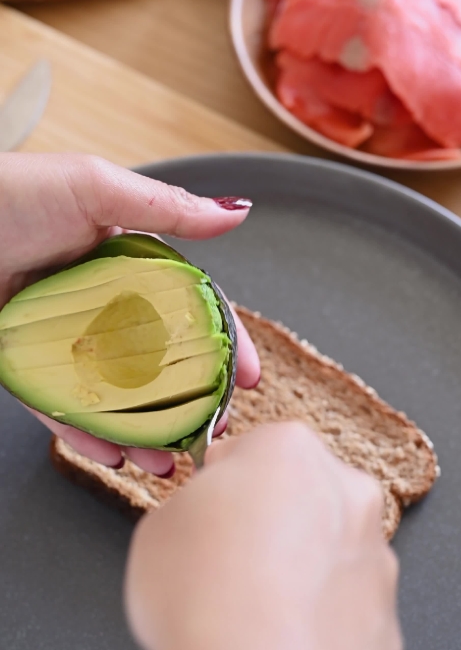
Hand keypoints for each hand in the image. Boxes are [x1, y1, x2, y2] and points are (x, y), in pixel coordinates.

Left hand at [0, 153, 259, 475]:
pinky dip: (88, 435)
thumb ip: (168, 209)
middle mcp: (101, 302)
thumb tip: (237, 213)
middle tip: (213, 433)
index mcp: (127, 260)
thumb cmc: (8, 194)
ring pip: (116, 394)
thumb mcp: (95, 188)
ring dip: (145, 431)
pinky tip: (114, 455)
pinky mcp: (25, 365)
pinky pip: (62, 407)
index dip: (225, 343)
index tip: (249, 380)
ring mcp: (64, 339)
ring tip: (168, 461)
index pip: (192, 308)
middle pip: (159, 362)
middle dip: (191, 402)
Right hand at [126, 423, 401, 649]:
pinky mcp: (388, 624)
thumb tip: (205, 524)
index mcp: (289, 450)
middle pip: (305, 495)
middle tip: (225, 565)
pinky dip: (320, 627)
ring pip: (332, 555)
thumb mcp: (159, 527)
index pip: (255, 449)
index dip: (223, 484)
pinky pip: (346, 614)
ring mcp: (377, 560)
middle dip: (272, 523)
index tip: (204, 512)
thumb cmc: (204, 595)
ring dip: (301, 574)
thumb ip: (194, 509)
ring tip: (250, 620)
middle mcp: (348, 493)